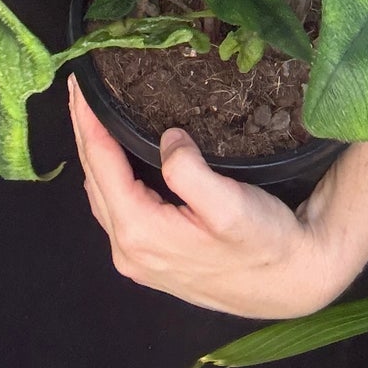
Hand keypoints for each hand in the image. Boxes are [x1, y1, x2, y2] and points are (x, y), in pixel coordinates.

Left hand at [68, 75, 344, 317]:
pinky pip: (116, 209)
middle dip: (84, 131)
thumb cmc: (264, 243)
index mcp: (140, 231)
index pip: (99, 163)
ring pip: (102, 195)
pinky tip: (116, 157)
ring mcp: (138, 259)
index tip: (77, 82)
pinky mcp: (152, 260)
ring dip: (95, 154)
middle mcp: (129, 250)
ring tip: (92, 114)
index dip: (86, 119)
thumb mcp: (228, 205)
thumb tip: (166, 137)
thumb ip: (188, 171)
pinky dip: (109, 176)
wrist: (290, 285)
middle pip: (93, 178)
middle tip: (79, 88)